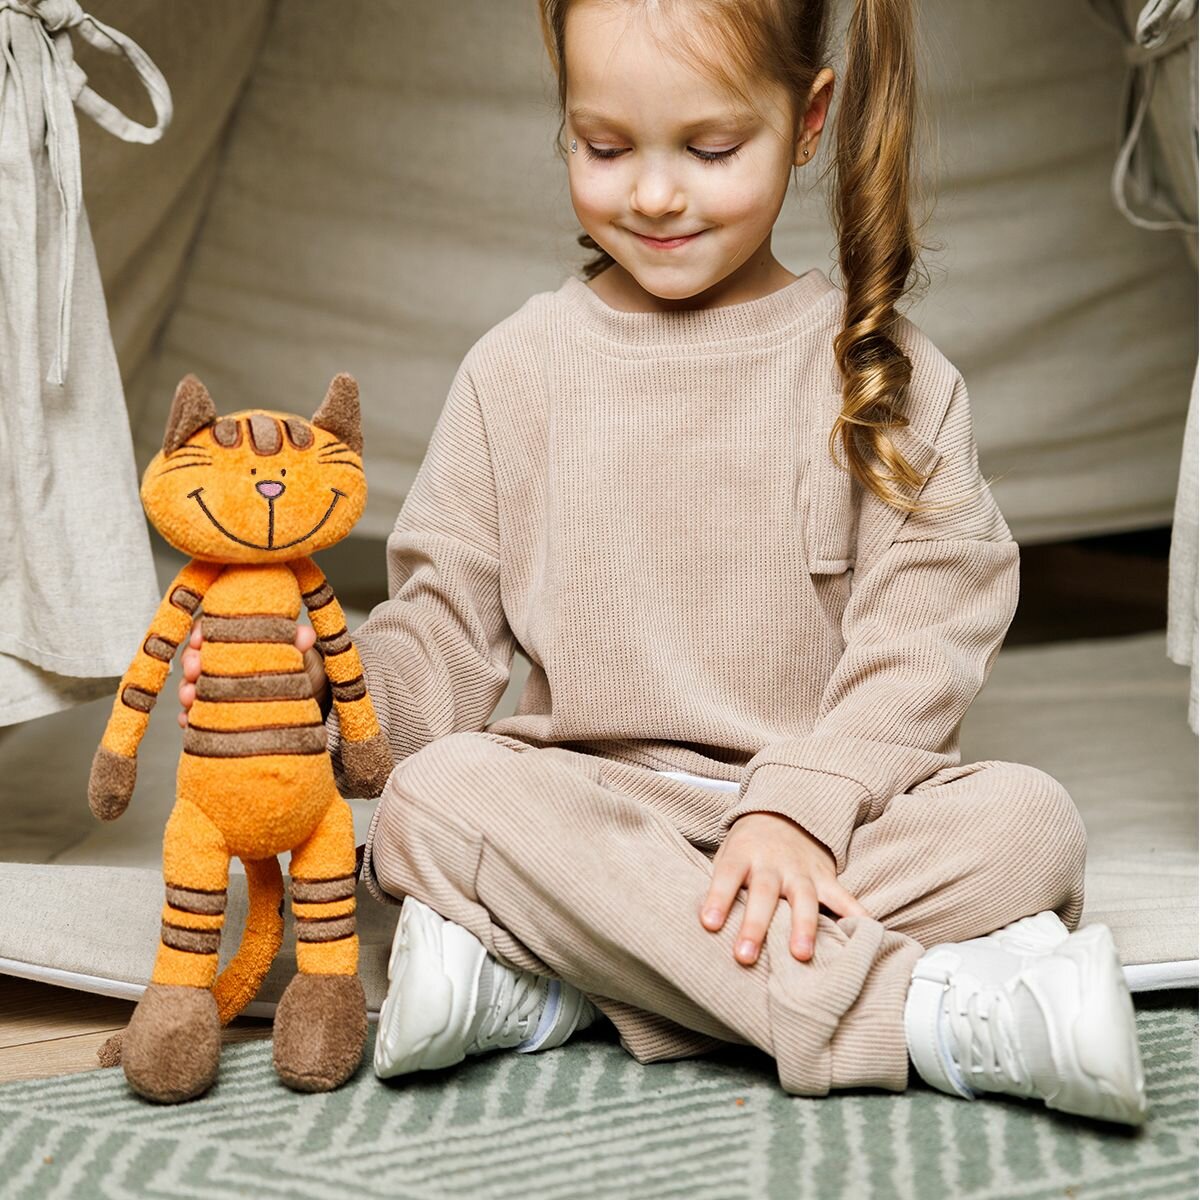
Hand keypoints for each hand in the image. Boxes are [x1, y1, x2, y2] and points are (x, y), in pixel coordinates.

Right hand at [177, 617, 328, 726]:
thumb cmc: (293, 663)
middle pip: (194, 657)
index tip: (200, 639)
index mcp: (232, 637)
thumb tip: (306, 635)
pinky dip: (190, 717)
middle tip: (194, 669)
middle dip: (191, 662)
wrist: (306, 693)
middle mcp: (217, 660)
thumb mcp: (296, 650)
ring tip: (190, 697)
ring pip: (190, 685)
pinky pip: (196, 714)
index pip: (208, 628)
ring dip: (186, 690)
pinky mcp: (214, 711)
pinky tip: (189, 720)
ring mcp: (213, 686)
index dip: (200, 632)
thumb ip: (296, 641)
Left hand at [700, 811, 870, 964]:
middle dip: (755, 925)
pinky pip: (843, 898)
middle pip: (764, 893)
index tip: (709, 924)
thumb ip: (723, 886)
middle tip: (744, 956)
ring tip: (800, 956)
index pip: (727, 876)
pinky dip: (856, 915)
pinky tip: (866, 934)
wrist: (783, 813)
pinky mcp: (825, 877)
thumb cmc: (747, 848)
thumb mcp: (728, 855)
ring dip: (802, 926)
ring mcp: (801, 870)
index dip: (718, 898)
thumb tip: (708, 929)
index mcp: (743, 855)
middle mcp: (772, 863)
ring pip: (803, 898)